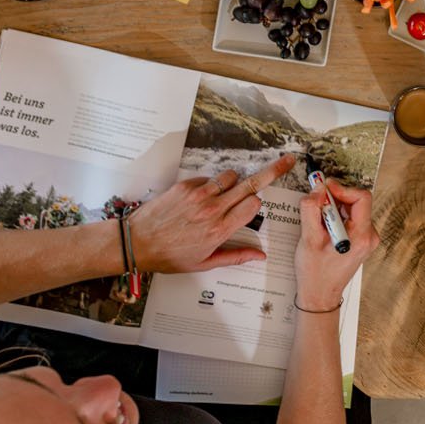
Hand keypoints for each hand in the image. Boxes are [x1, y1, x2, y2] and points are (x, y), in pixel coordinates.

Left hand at [125, 155, 295, 271]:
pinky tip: (198, 199)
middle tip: (288, 160)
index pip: (254, 205)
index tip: (255, 205)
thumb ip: (235, 256)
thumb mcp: (204, 263)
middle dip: (273, 170)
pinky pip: (208, 178)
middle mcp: (213, 210)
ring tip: (223, 194)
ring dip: (234, 182)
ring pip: (231, 176)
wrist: (136, 242)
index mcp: (220, 230)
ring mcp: (199, 195)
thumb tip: (260, 255)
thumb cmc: (169, 256)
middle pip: (251, 184)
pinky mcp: (185, 186)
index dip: (256, 204)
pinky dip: (210, 184)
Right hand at [295, 177, 378, 311]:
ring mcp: (366, 239)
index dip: (342, 189)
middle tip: (316, 203)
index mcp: (362, 236)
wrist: (319, 295)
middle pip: (357, 202)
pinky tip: (323, 227)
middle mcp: (369, 236)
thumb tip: (317, 189)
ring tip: (317, 220)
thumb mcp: (308, 238)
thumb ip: (311, 210)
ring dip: (334, 208)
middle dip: (335, 198)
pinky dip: (336, 216)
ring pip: (353, 209)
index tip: (324, 189)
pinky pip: (351, 218)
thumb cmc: (315, 272)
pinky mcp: (361, 241)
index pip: (362, 198)